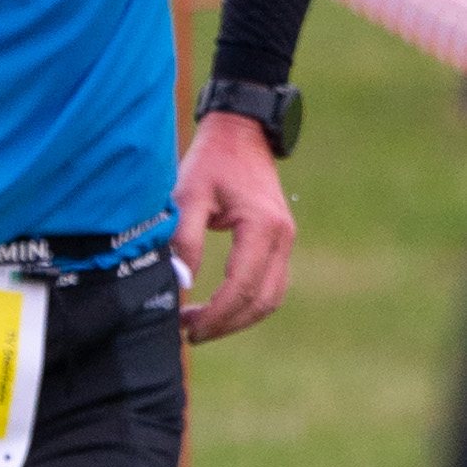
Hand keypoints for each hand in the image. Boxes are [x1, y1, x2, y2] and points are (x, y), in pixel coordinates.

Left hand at [174, 108, 293, 342]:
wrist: (242, 132)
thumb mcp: (188, 194)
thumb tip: (181, 282)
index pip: (241, 286)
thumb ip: (184, 239)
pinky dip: (248, 303)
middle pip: (261, 301)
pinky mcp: (280, 242)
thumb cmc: (212, 160)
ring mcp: (286, 241)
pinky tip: (219, 307)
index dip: (215, 314)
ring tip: (200, 325)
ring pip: (270, 298)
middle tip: (190, 333)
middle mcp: (282, 238)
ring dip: (238, 318)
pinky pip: (271, 285)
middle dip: (226, 324)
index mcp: (262, 227)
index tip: (188, 328)